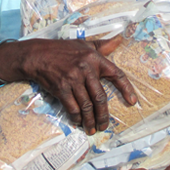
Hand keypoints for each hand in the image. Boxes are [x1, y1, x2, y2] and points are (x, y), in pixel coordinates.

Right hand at [15, 35, 136, 135]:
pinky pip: (72, 107)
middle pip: (100, 97)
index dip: (126, 89)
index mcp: (94, 58)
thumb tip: (120, 39)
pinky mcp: (61, 88)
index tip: (132, 102)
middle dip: (103, 115)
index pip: (116, 74)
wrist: (37, 55)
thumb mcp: (84, 44)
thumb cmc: (62, 49)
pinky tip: (78, 122)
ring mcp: (73, 79)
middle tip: (104, 126)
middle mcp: (86, 69)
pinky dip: (76, 117)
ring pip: (86, 105)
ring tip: (92, 129)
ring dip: (90, 120)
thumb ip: (102, 45)